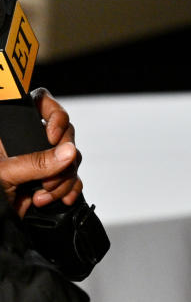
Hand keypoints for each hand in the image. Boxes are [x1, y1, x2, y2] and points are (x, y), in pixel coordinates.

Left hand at [0, 87, 83, 216]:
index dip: (54, 112)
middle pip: (63, 133)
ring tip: (42, 194)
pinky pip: (73, 178)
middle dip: (61, 158)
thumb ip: (36, 161)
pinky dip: (70, 189)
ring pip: (70, 158)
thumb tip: (69, 151)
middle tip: (48, 175)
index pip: (40, 102)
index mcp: (11, 133)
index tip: (52, 134)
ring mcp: (41, 163)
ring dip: (62, 179)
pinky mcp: (50, 182)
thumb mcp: (5, 173)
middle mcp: (28, 143)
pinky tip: (61, 198)